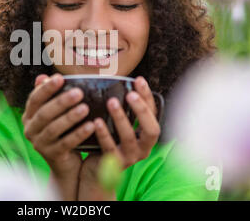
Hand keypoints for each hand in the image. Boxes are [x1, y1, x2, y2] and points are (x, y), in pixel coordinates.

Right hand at [22, 73, 94, 199]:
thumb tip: (43, 77)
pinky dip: (78, 134)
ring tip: (85, 108)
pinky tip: (91, 126)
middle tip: (79, 92)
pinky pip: (66, 144)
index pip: (34, 99)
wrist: (65, 163)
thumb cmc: (62, 131)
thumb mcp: (55, 114)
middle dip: (61, 102)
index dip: (46, 88)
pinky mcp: (52, 156)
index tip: (60, 77)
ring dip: (70, 117)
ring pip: (53, 129)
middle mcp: (30, 130)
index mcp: (29, 116)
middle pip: (44, 113)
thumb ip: (50, 96)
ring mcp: (39, 144)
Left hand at [78, 76, 160, 199]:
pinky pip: (110, 148)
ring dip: (120, 118)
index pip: (153, 114)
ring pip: (129, 138)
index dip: (147, 97)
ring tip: (111, 102)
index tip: (139, 80)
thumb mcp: (118, 124)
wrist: (96, 169)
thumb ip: (122, 108)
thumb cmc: (108, 140)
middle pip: (151, 129)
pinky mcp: (114, 164)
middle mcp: (144, 147)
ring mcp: (130, 157)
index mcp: (147, 135)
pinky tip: (96, 121)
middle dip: (141, 110)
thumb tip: (118, 80)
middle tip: (130, 94)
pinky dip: (104, 133)